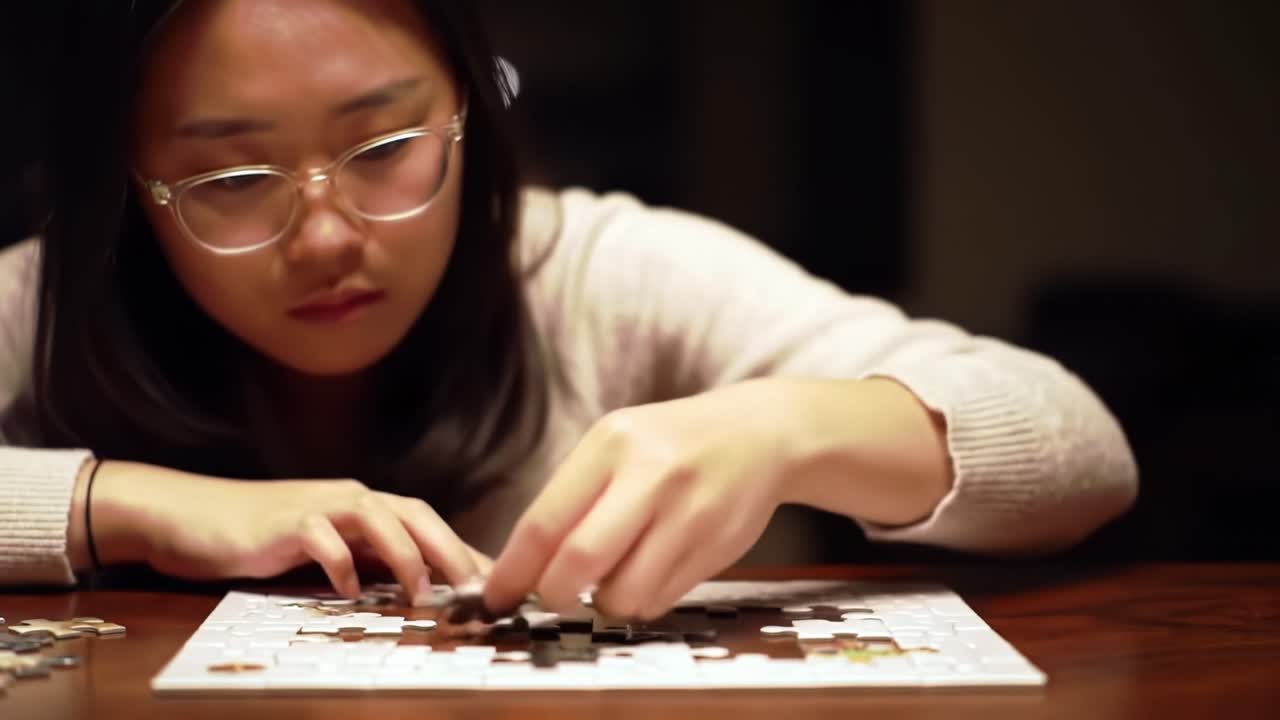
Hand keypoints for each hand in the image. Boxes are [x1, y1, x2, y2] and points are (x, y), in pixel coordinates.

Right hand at [90, 462, 483, 603]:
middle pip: (414, 512)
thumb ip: (368, 558)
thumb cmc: (264, 537)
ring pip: (377, 516)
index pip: (425, 521)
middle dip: (449, 547)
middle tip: (475, 587)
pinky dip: (340, 563)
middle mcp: (349, 497)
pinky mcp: (283, 522)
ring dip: (405, 554)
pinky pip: (320, 537)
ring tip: (422, 594)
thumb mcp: (327, 549)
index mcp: (364, 505)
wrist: (193, 516)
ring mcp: (317, 505)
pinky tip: (350, 590)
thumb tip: (417, 585)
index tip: (493, 580)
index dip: (461, 547)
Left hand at [483, 380, 794, 618]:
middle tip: (554, 597)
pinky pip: (660, 600)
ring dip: (605, 602)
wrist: (760, 434)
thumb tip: (523, 567)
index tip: (494, 598)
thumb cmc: (673, 443)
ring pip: (623, 593)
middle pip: (578, 562)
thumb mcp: (617, 444)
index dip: (512, 572)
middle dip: (554, 595)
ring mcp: (688, 514)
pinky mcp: (716, 548)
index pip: (545, 523)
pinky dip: (643, 600)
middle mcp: (650, 476)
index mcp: (612, 443)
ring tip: (613, 577)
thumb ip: (574, 497)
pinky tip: (651, 570)